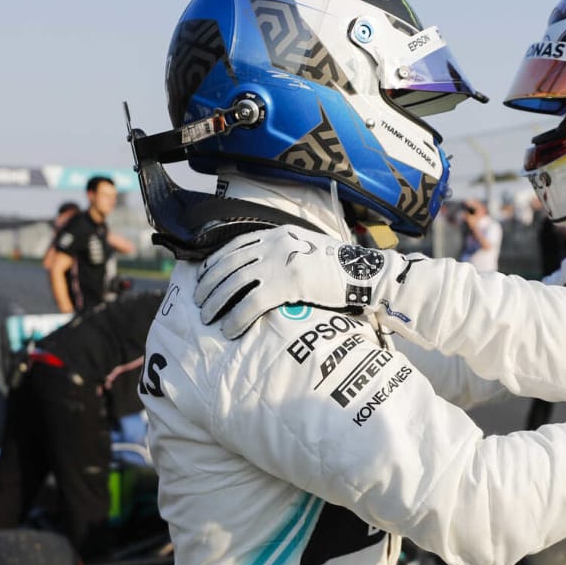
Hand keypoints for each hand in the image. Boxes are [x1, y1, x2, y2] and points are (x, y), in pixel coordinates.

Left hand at [195, 226, 417, 338]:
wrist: (366, 273)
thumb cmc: (342, 268)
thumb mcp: (310, 250)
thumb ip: (288, 254)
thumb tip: (270, 272)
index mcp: (279, 235)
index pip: (236, 246)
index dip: (216, 262)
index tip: (204, 276)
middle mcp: (274, 244)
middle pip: (230, 263)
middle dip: (210, 283)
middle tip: (198, 300)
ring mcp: (279, 262)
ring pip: (234, 283)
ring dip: (217, 302)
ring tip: (207, 317)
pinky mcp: (286, 283)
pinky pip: (251, 303)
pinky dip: (236, 317)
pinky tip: (229, 330)